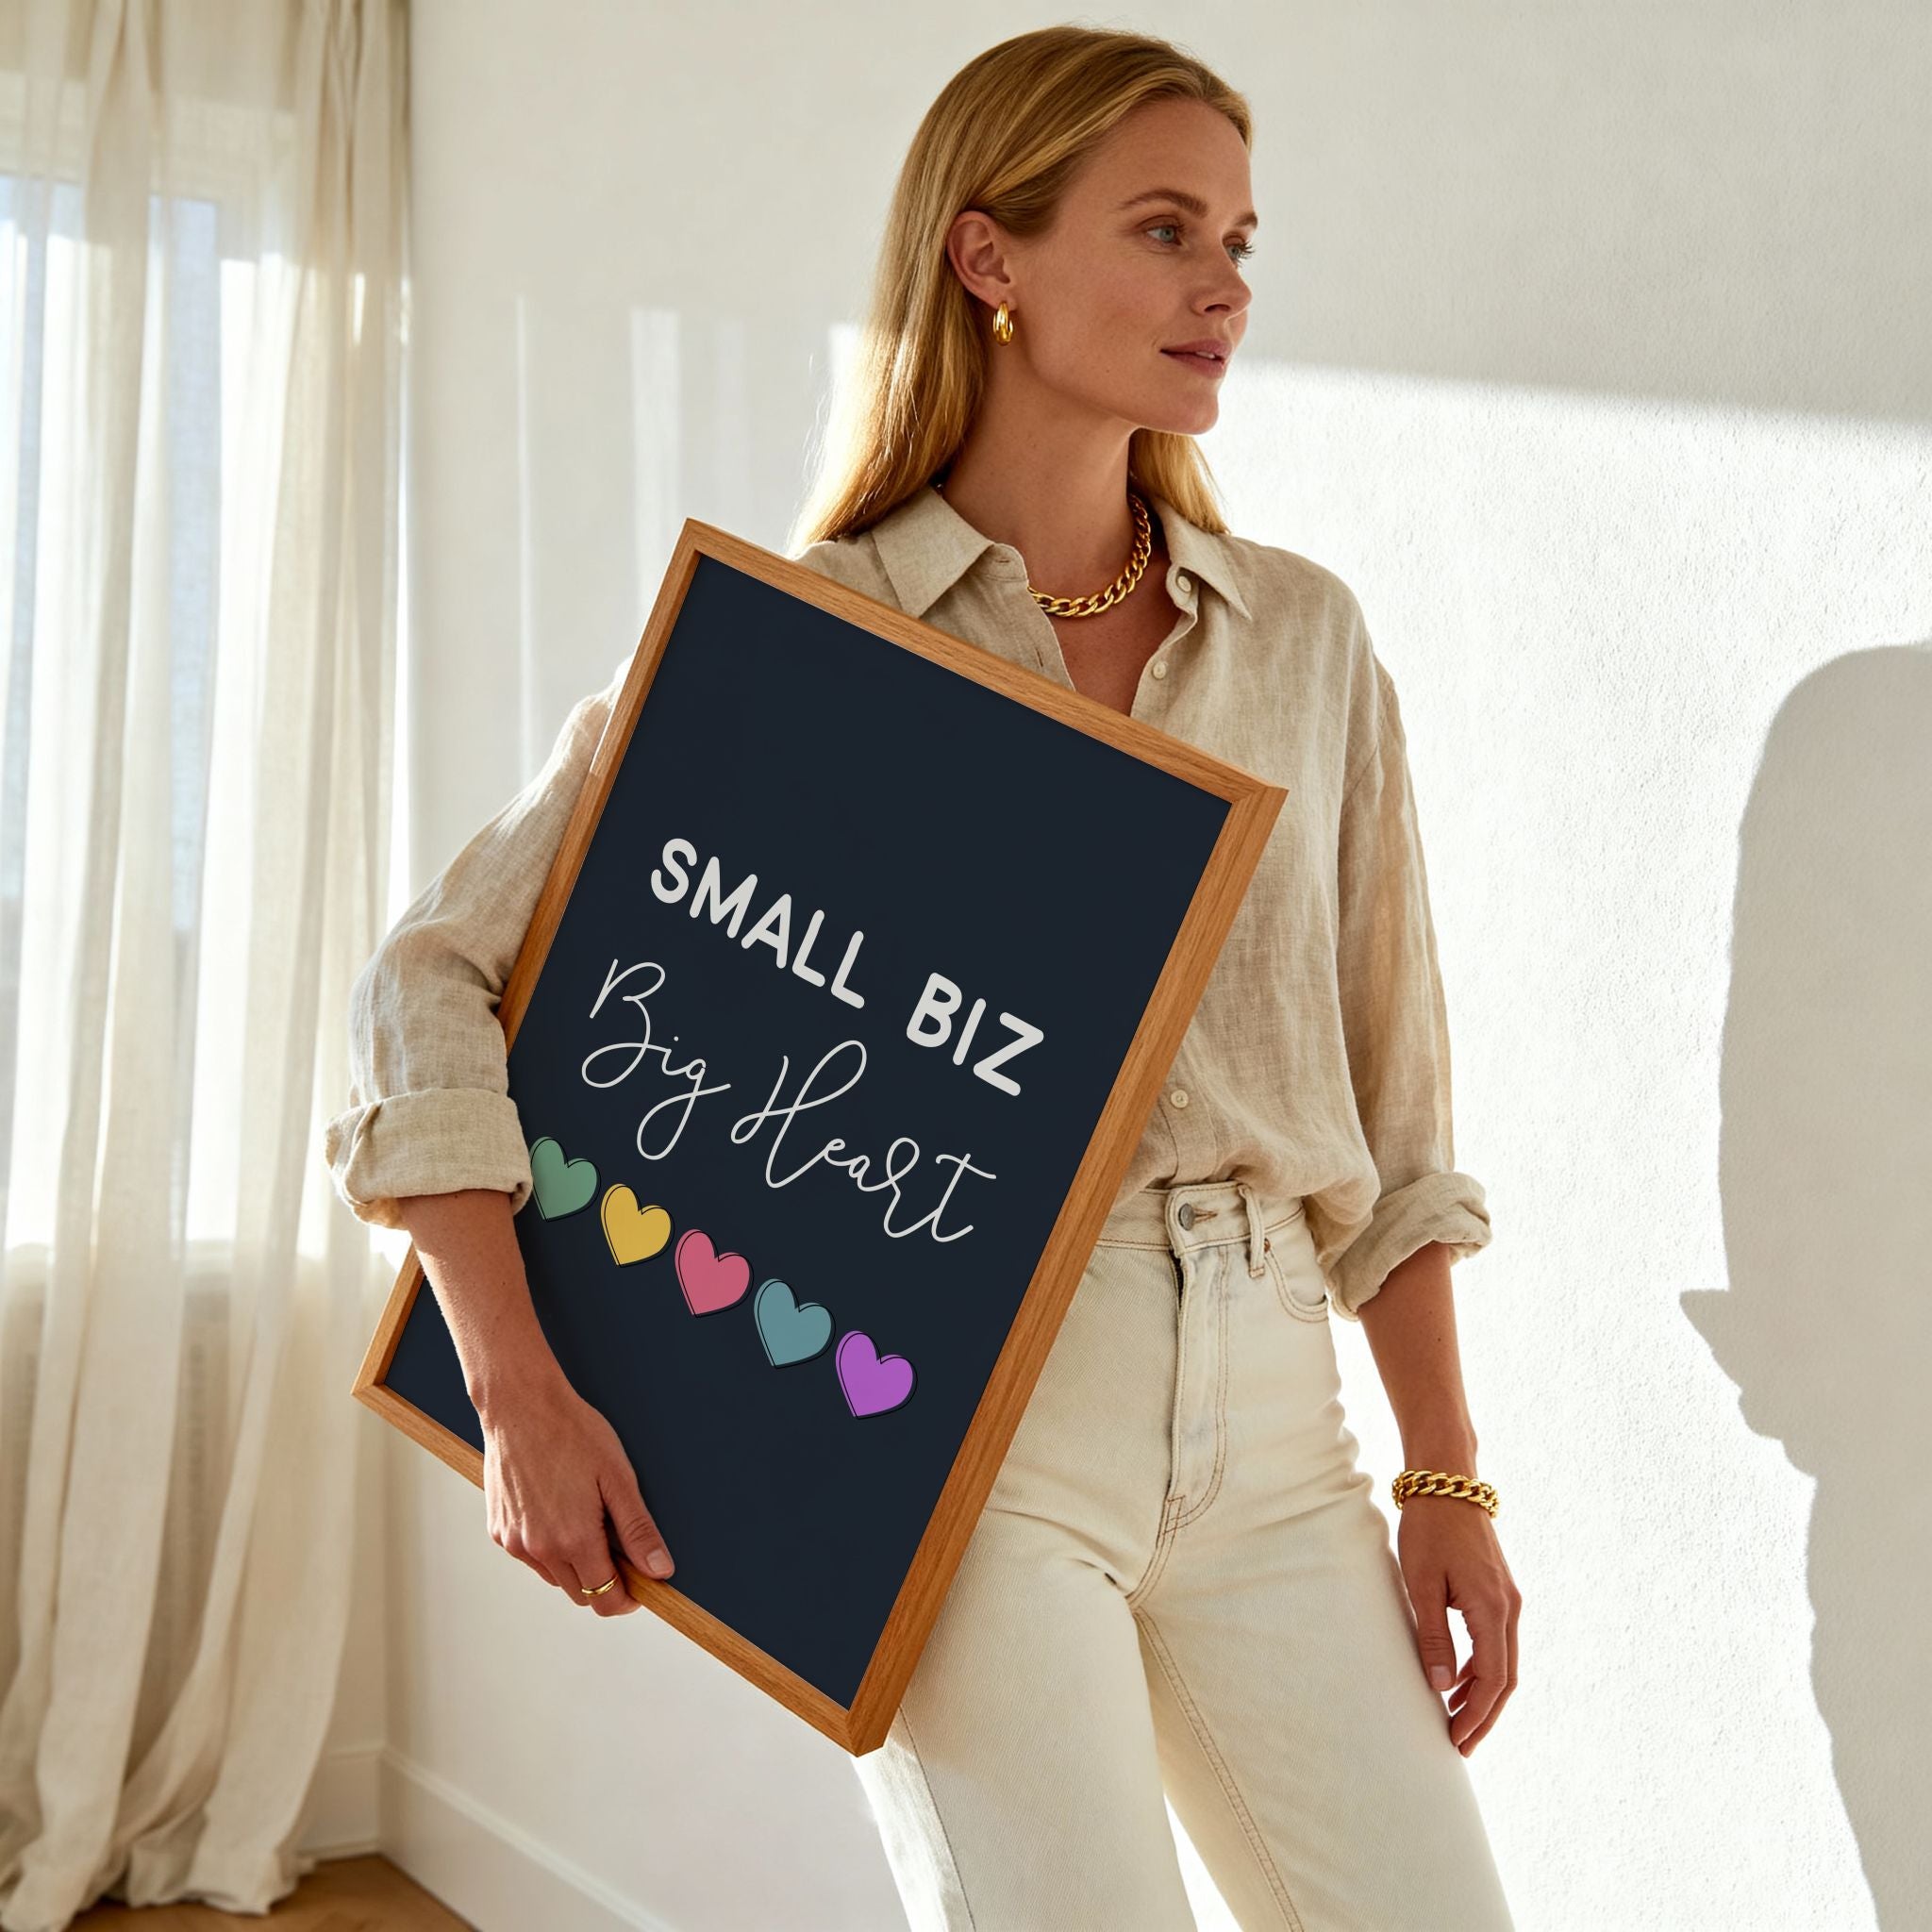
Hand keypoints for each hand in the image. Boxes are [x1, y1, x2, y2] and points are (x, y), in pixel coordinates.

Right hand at [479, 1369, 675, 1615]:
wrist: (520, 1404)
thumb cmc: (572, 1432)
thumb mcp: (617, 1477)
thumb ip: (638, 1530)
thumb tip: (660, 1570)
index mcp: (573, 1540)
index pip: (605, 1600)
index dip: (629, 1598)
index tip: (642, 1581)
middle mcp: (539, 1549)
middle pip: (581, 1594)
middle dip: (605, 1580)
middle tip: (619, 1543)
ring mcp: (514, 1542)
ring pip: (555, 1577)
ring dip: (576, 1565)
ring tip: (588, 1518)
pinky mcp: (498, 1531)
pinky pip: (531, 1556)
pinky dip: (550, 1548)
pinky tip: (559, 1510)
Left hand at [1396, 1494, 1519, 1753]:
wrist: (1447, 1483)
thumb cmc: (1428, 1529)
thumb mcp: (1421, 1584)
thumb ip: (1433, 1636)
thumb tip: (1441, 1687)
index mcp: (1492, 1608)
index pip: (1492, 1679)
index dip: (1476, 1715)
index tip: (1457, 1740)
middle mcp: (1510, 1608)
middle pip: (1506, 1679)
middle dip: (1485, 1715)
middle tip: (1461, 1744)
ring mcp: (1509, 1599)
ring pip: (1506, 1663)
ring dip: (1485, 1695)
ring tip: (1457, 1720)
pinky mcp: (1501, 1591)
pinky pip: (1499, 1643)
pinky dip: (1485, 1669)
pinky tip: (1460, 1680)